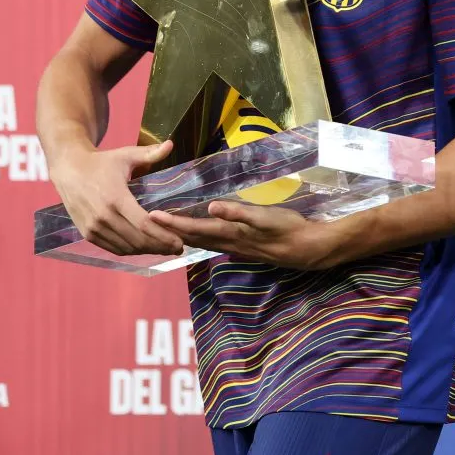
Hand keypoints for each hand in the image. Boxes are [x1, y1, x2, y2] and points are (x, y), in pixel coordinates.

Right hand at [50, 140, 183, 257]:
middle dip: (160, 246)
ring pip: (126, 247)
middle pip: (137, 240)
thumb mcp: (125, 155)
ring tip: (164, 249)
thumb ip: (149, 153)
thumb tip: (171, 144)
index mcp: (115, 197)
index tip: (179, 242)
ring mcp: (94, 227)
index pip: (143, 224)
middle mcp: (103, 216)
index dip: (163, 236)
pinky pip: (113, 248)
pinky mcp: (87, 234)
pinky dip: (130, 251)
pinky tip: (144, 248)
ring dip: (147, 251)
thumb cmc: (101, 162)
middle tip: (177, 248)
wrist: (69, 169)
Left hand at [149, 201, 335, 270]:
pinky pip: (213, 242)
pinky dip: (200, 237)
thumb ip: (239, 213)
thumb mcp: (265, 217)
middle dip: (169, 230)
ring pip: (201, 242)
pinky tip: (198, 233)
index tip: (152, 215)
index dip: (172, 222)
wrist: (307, 248)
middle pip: (192, 237)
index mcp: (230, 234)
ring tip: (165, 228)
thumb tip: (212, 207)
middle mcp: (228, 242)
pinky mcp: (242, 246)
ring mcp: (234, 247)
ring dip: (182, 235)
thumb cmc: (287, 229)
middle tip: (147, 221)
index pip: (194, 228)